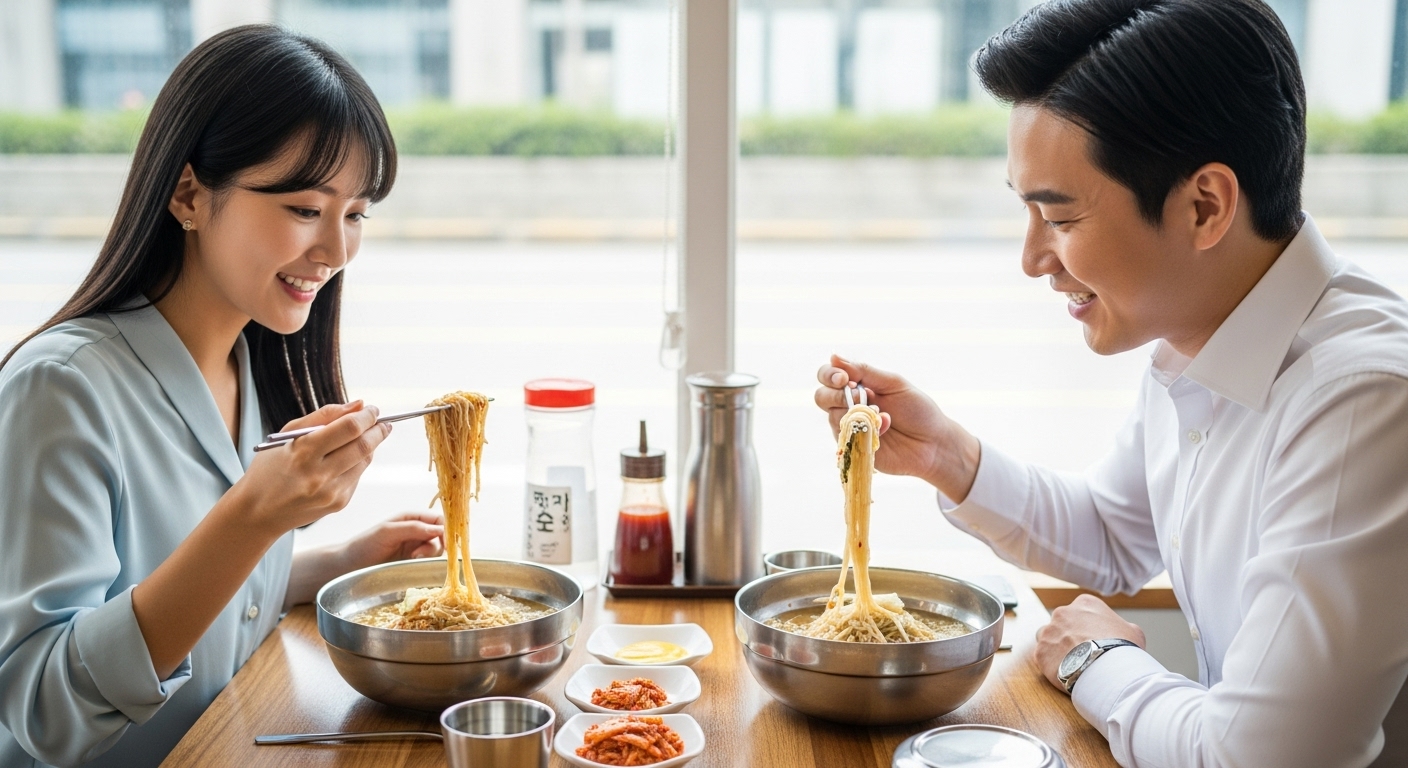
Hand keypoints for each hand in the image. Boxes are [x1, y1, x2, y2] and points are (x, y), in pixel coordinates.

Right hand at [235, 401, 392, 535]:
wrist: (257, 513)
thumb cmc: (271, 467)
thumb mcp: (288, 435)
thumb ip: (324, 416)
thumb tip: (359, 405)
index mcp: (303, 452)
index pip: (349, 428)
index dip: (367, 416)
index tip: (372, 409)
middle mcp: (319, 474)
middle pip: (363, 445)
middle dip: (378, 429)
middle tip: (382, 421)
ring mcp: (331, 492)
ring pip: (364, 461)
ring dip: (371, 445)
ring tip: (369, 435)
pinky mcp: (338, 503)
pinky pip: (357, 476)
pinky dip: (357, 463)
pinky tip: (348, 458)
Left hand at [341, 512, 444, 570]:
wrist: (348, 567)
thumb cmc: (364, 545)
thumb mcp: (387, 532)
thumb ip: (413, 528)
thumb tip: (439, 529)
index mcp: (411, 518)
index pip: (439, 519)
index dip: (446, 529)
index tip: (446, 542)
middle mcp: (416, 531)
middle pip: (441, 536)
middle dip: (436, 545)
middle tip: (418, 555)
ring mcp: (415, 547)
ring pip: (436, 550)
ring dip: (428, 556)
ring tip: (411, 560)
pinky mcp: (412, 563)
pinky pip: (428, 562)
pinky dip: (425, 565)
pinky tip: (412, 566)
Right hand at [814, 354, 981, 501]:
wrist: (933, 443)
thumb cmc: (917, 410)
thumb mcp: (893, 384)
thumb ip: (864, 371)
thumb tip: (833, 356)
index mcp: (857, 386)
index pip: (828, 376)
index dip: (829, 375)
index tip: (843, 378)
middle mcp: (849, 407)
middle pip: (821, 397)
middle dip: (835, 395)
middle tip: (859, 397)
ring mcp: (850, 428)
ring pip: (832, 417)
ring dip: (857, 413)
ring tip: (883, 414)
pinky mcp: (854, 448)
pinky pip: (845, 437)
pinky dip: (865, 430)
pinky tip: (885, 429)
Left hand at [1035, 594, 1146, 690]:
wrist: (1108, 669)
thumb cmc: (1123, 648)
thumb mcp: (1132, 631)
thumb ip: (1121, 627)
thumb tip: (1122, 632)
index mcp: (1084, 603)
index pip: (1081, 612)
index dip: (1087, 627)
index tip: (1093, 639)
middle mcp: (1062, 612)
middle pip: (1062, 623)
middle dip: (1069, 636)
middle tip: (1082, 653)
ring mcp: (1049, 632)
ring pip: (1047, 637)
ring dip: (1055, 647)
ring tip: (1069, 662)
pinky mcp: (1040, 652)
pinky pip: (1043, 657)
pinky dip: (1051, 665)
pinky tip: (1064, 673)